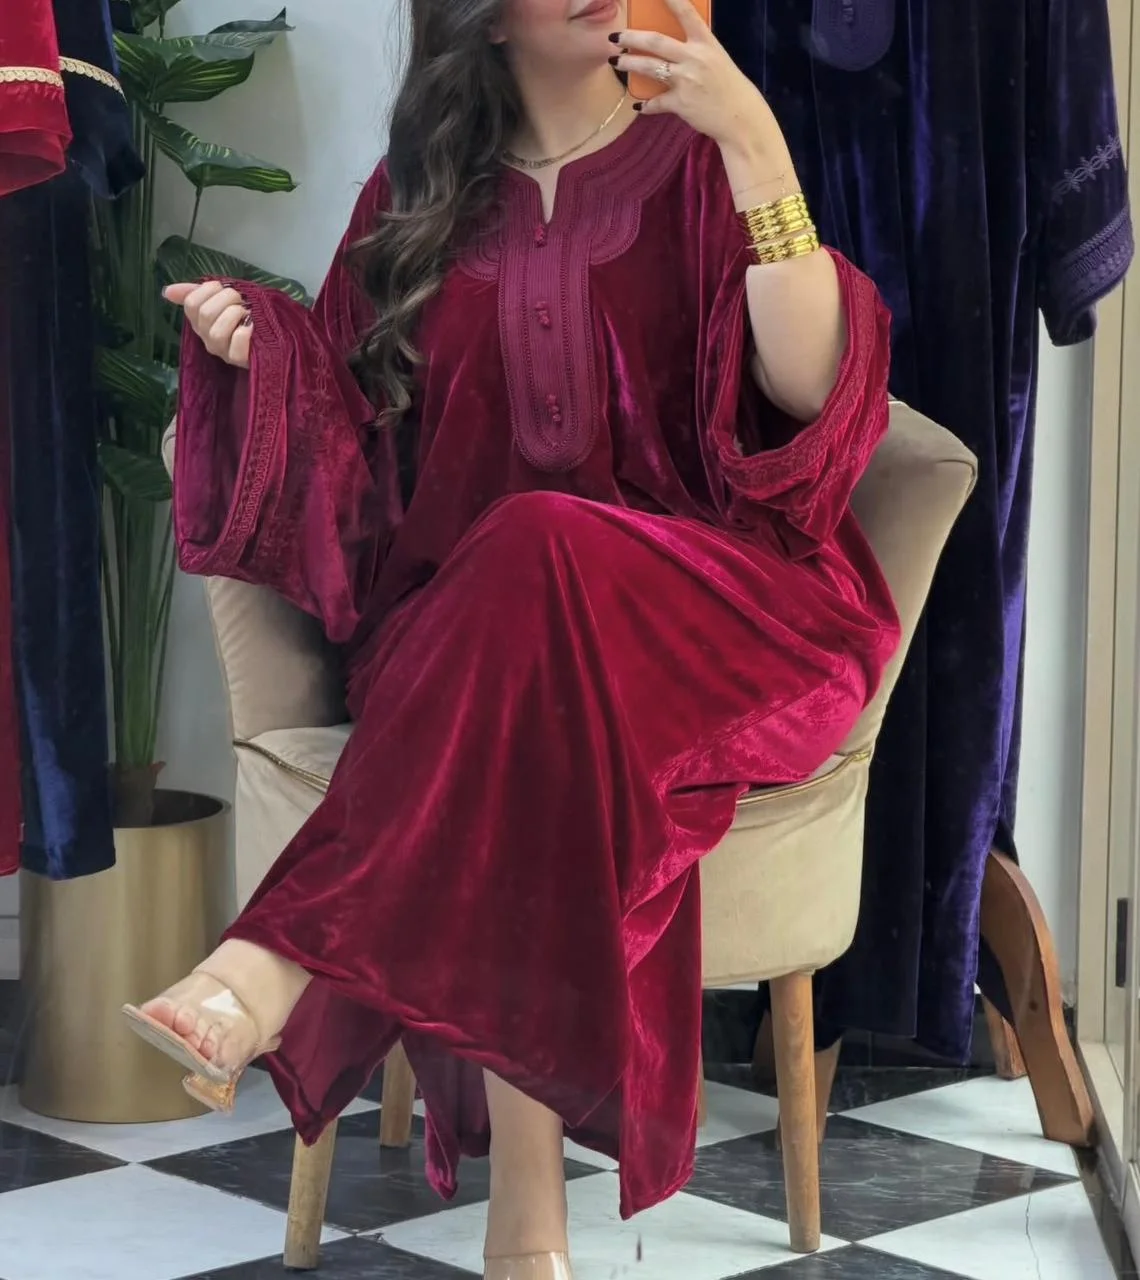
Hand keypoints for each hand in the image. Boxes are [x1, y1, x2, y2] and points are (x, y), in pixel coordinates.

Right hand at [163, 280, 251, 369]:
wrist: (268, 336)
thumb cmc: (241, 315)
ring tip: (247, 312)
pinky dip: (244, 333)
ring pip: (217, 332)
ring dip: (235, 314)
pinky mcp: (239, 360)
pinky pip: (235, 346)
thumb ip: (193, 293)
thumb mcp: (219, 298)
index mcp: (199, 321)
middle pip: (205, 314)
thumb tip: (166, 291)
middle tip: (240, 299)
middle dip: (226, 298)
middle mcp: (206, 338)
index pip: (191, 303)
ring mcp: (221, 351)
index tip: (222, 288)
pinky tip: (251, 325)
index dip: (208, 289)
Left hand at [612, 0, 784, 161]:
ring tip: (616, 62)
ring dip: (629, 64)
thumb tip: (672, 47)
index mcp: (706, 42)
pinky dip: (645, 105)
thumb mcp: (717, 59)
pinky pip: (655, 103)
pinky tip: (637, 105)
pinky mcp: (680, 104)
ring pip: (649, 67)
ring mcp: (686, 81)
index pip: (685, 12)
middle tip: (616, 37)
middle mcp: (694, 58)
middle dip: (631, 37)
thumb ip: (696, 50)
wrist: (740, 118)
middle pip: (655, 41)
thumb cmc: (729, 87)